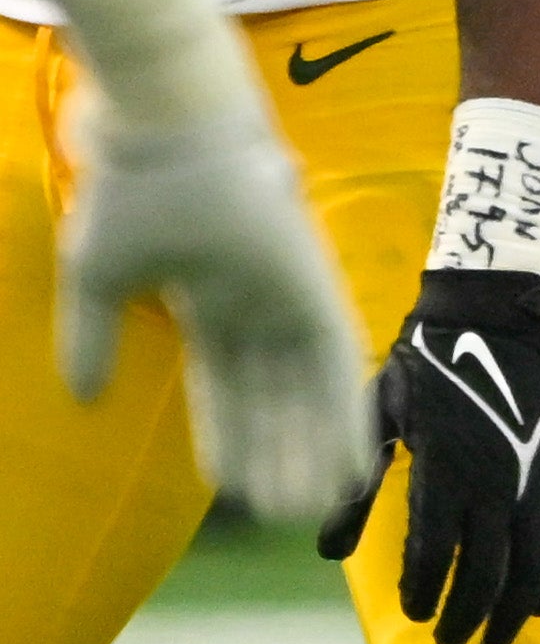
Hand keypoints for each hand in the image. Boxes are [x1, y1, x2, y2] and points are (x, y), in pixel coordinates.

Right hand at [57, 107, 374, 523]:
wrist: (166, 130)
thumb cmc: (132, 189)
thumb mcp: (98, 278)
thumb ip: (93, 338)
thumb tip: (82, 396)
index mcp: (207, 301)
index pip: (225, 387)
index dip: (228, 435)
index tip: (229, 486)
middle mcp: (256, 304)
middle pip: (273, 397)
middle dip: (276, 453)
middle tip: (282, 513)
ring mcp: (289, 295)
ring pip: (308, 391)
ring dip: (312, 447)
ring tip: (315, 506)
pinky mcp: (315, 285)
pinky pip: (339, 363)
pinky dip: (345, 412)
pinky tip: (352, 456)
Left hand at [317, 269, 539, 643]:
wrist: (501, 315)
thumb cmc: (428, 364)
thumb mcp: (378, 416)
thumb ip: (356, 487)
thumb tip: (327, 553)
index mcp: (445, 471)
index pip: (433, 558)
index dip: (424, 593)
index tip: (416, 611)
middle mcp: (497, 483)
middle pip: (484, 574)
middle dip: (465, 615)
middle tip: (450, 639)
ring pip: (532, 567)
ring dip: (511, 610)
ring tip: (493, 637)